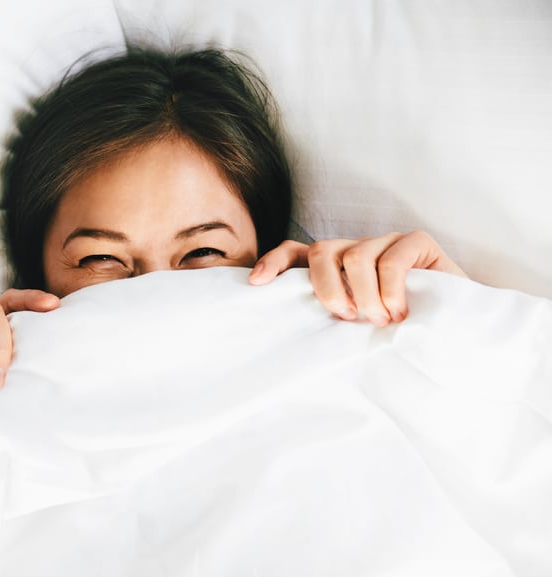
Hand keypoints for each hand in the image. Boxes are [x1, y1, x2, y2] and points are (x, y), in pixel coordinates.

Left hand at [248, 231, 466, 325]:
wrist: (457, 330)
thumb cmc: (399, 333)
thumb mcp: (356, 328)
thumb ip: (331, 318)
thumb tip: (290, 335)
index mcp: (335, 267)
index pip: (295, 252)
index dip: (274, 262)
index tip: (256, 284)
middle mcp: (356, 249)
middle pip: (322, 250)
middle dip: (326, 288)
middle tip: (345, 317)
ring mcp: (386, 242)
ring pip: (356, 255)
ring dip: (364, 294)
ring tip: (379, 320)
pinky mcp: (418, 243)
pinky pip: (392, 258)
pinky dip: (391, 289)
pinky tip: (400, 312)